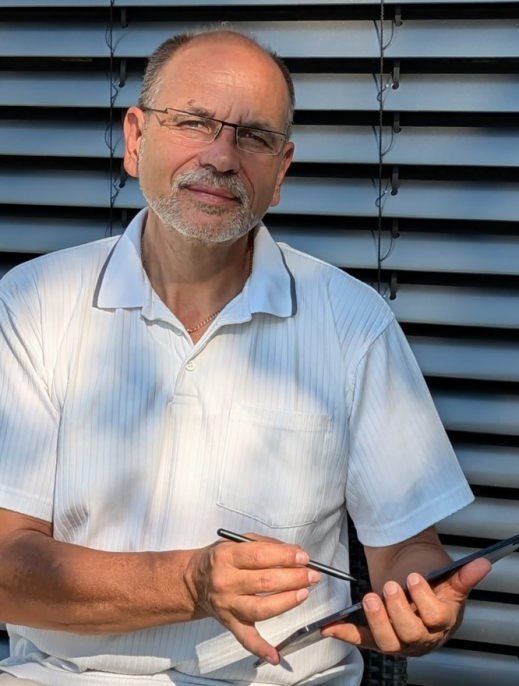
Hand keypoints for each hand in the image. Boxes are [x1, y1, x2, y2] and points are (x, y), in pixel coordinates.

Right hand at [184, 534, 319, 664]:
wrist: (194, 581)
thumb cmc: (220, 559)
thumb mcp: (236, 541)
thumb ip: (264, 544)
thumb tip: (293, 553)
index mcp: (227, 557)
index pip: (261, 556)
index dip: (285, 557)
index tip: (303, 557)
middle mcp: (226, 582)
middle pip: (265, 581)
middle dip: (294, 578)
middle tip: (312, 575)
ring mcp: (228, 605)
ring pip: (261, 608)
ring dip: (287, 602)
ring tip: (304, 593)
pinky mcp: (230, 623)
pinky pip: (246, 638)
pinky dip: (260, 648)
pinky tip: (275, 655)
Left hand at [321, 557, 490, 656]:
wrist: (410, 571)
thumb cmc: (429, 574)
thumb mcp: (446, 571)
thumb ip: (462, 573)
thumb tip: (482, 564)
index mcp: (442, 620)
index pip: (436, 617)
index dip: (424, 599)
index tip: (414, 577)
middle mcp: (422, 635)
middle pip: (411, 633)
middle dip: (398, 610)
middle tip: (389, 587)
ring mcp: (399, 638)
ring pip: (387, 641)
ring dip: (376, 621)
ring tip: (370, 598)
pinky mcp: (377, 636)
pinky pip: (362, 639)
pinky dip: (346, 634)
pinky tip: (331, 626)